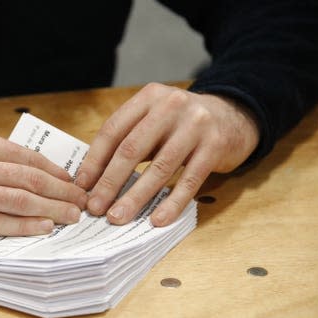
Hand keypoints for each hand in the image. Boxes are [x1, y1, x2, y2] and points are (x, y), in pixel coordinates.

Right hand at [0, 127, 87, 234]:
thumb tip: (27, 168)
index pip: (26, 158)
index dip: (54, 171)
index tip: (72, 180)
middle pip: (28, 180)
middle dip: (61, 191)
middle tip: (82, 201)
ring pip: (17, 202)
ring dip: (49, 210)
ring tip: (71, 216)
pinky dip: (21, 226)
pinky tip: (42, 227)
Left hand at [75, 83, 258, 225]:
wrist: (234, 115)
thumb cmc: (183, 125)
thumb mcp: (154, 120)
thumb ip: (128, 140)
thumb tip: (93, 178)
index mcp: (148, 98)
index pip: (113, 131)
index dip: (95, 161)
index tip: (82, 186)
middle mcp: (170, 106)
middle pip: (132, 149)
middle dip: (110, 182)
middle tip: (96, 207)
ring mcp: (195, 125)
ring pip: (159, 167)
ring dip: (136, 196)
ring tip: (119, 216)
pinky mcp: (215, 145)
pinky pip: (189, 180)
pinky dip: (172, 202)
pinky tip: (158, 219)